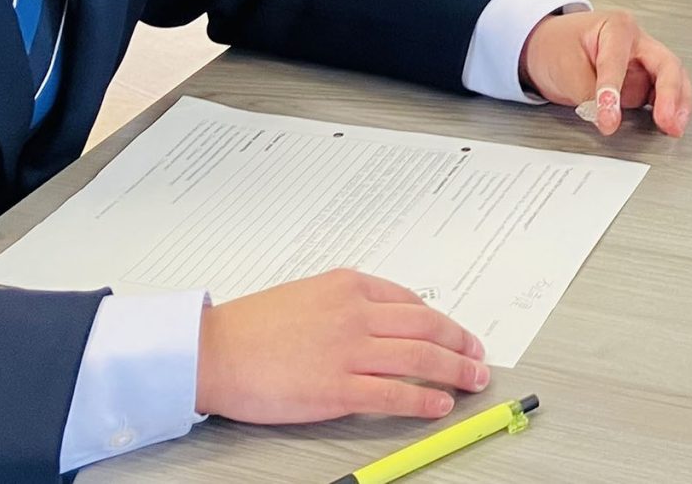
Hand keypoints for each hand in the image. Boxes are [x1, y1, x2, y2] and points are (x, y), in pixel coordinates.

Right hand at [196, 268, 487, 423]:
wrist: (213, 351)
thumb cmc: (252, 326)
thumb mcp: (308, 294)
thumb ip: (347, 303)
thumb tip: (382, 319)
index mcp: (350, 285)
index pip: (412, 301)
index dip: (442, 321)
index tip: (456, 333)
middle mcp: (356, 313)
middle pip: (427, 327)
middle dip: (461, 343)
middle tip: (478, 357)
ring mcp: (350, 351)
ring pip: (421, 358)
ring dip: (455, 370)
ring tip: (473, 380)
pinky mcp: (338, 389)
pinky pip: (395, 394)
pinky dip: (425, 399)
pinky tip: (440, 404)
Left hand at [519, 7, 691, 136]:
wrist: (550, 47)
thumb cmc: (557, 46)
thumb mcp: (565, 69)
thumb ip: (588, 94)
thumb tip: (607, 118)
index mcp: (617, 27)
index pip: (617, 63)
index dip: (612, 92)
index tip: (607, 117)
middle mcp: (637, 41)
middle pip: (665, 64)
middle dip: (669, 93)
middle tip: (665, 120)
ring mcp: (644, 61)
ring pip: (672, 79)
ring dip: (677, 104)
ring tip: (674, 127)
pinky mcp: (644, 81)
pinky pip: (663, 95)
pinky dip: (671, 109)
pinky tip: (671, 125)